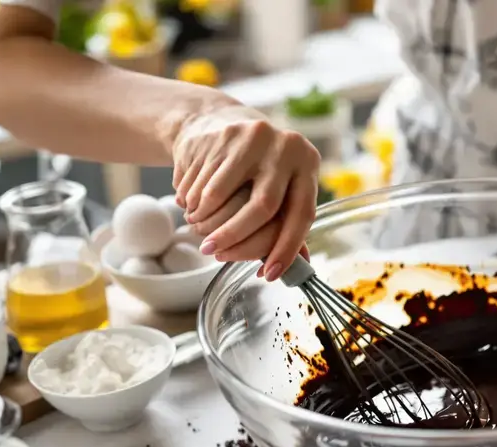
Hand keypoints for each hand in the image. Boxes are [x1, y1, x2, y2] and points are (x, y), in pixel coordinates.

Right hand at [171, 105, 319, 281]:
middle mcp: (283, 147)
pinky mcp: (217, 136)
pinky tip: (190, 206)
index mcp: (306, 163)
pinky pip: (198, 182)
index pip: (301, 214)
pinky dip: (191, 203)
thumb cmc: (257, 167)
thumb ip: (289, 223)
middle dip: (235, 237)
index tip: (269, 275)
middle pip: (261, 206)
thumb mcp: (282, 186)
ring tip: (198, 228)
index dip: (285, 249)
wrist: (219, 122)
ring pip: (220, 196)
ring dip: (205, 221)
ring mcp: (250, 138)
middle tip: (214, 254)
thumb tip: (299, 269)